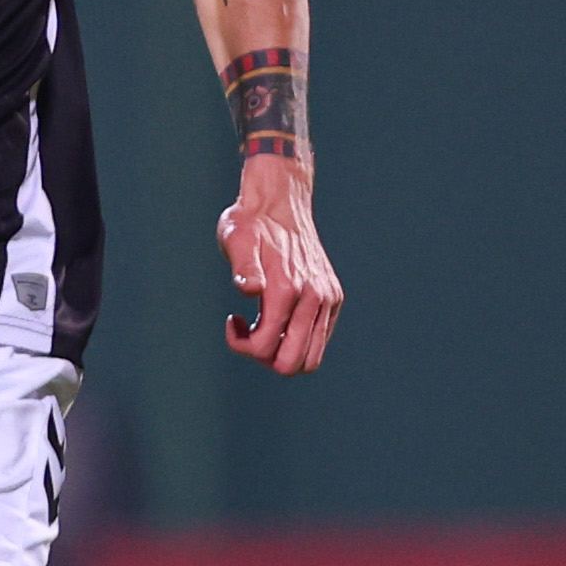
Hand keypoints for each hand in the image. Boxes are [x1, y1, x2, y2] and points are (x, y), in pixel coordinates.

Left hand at [217, 157, 341, 374]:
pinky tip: (277, 316)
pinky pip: (318, 340)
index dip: (242, 345)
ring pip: (310, 358)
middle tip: (249, 331)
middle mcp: (314, 298)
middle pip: (292, 364)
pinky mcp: (332, 299)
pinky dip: (296, 340)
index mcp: (288, 289)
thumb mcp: (236, 240)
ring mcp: (327, 300)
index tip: (233, 321)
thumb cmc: (250, 223)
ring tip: (263, 326)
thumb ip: (244, 267)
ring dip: (281, 352)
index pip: (267, 348)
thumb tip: (248, 288)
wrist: (279, 201)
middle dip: (264, 357)